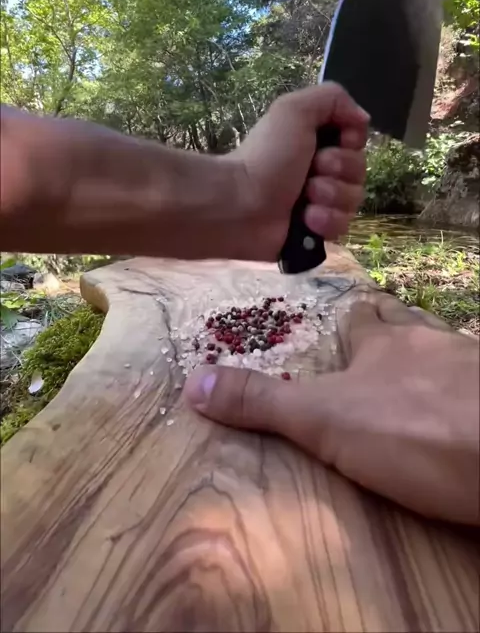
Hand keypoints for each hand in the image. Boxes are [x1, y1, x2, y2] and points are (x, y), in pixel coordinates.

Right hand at [184, 295, 478, 524]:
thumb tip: (192, 381)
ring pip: (449, 354)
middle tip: (382, 356)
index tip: (348, 327)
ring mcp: (475, 369)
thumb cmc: (410, 429)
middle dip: (396, 337)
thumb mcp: (324, 420)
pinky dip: (467, 396)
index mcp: (385, 342)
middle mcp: (433, 343)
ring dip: (434, 366)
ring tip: (422, 385)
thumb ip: (263, 403)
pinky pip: (477, 386)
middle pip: (411, 328)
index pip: (367, 317)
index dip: (356, 321)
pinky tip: (464, 415)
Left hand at [230, 82, 368, 261]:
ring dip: (331, 197)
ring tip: (305, 199)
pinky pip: (342, 226)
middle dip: (339, 170)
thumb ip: (333, 98)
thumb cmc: (266, 156)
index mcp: (316, 140)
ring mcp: (320, 202)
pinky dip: (325, 221)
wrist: (240, 205)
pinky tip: (305, 220)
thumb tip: (362, 118)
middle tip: (311, 173)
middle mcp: (320, 169)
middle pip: (359, 170)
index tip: (338, 141)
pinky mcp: (316, 230)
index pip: (357, 140)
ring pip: (353, 200)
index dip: (352, 142)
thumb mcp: (295, 110)